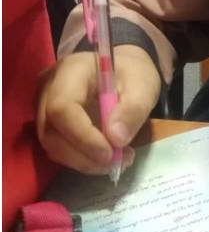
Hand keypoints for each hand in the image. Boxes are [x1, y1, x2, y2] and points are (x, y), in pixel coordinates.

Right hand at [37, 45, 161, 173]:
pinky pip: (57, 146)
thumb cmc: (133, 74)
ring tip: (117, 160)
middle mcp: (48, 87)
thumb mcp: (143, 86)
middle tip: (118, 162)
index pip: (62, 107)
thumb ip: (133, 109)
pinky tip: (105, 158)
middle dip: (83, 154)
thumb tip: (116, 139)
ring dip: (82, 160)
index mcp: (71, 70)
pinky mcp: (48, 120)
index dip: (82, 136)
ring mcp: (43, 104)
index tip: (109, 154)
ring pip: (51, 143)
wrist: (124, 69)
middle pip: (51, 130)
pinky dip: (79, 158)